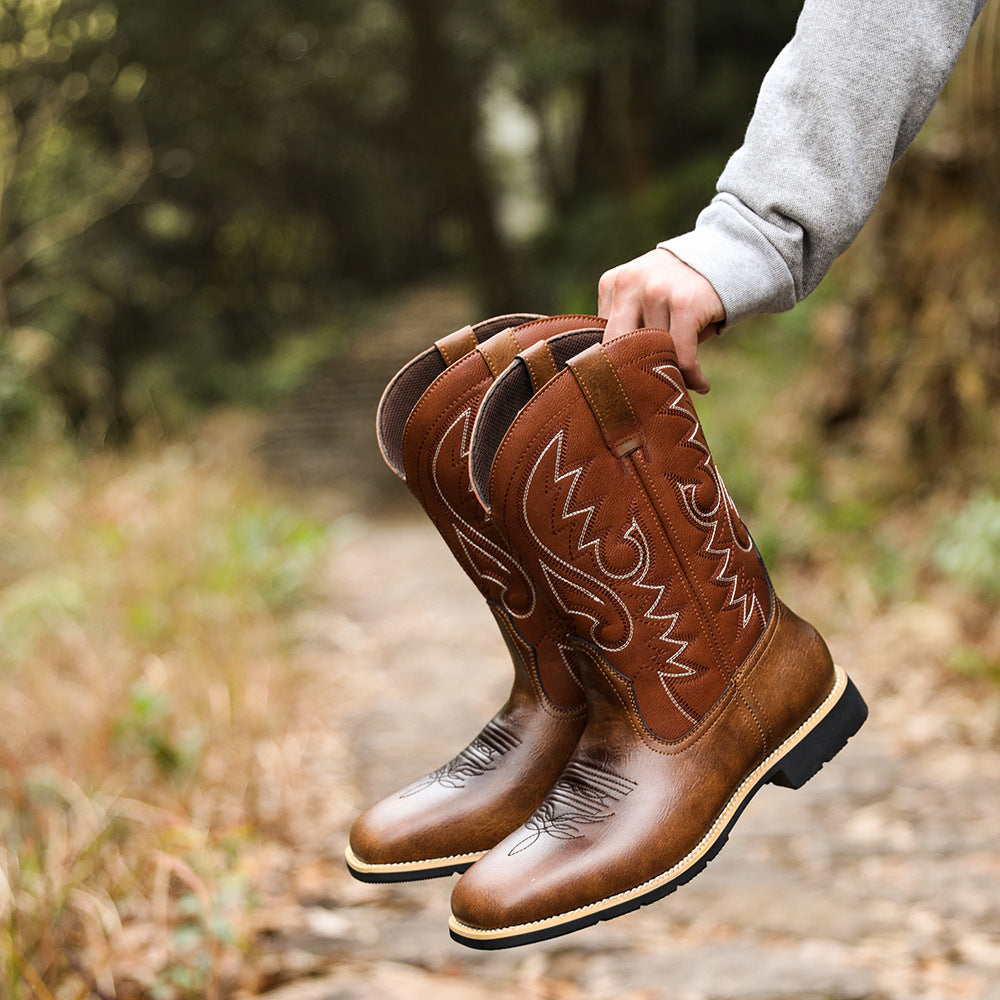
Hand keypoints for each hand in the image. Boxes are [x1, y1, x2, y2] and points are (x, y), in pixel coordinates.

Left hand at [598, 248, 724, 393]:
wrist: (727, 257)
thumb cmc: (681, 290)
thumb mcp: (646, 296)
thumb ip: (629, 325)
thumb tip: (616, 378)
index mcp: (613, 283)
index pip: (605, 336)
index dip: (617, 366)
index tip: (628, 388)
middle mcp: (630, 283)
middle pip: (620, 348)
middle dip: (634, 376)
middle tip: (646, 399)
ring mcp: (656, 291)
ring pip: (654, 353)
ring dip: (671, 375)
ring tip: (682, 385)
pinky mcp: (685, 303)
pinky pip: (681, 355)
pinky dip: (692, 375)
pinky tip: (701, 384)